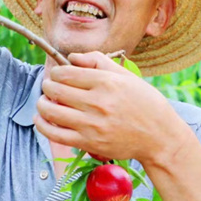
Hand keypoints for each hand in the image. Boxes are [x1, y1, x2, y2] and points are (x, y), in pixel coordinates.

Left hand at [33, 52, 191, 165]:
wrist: (159, 137)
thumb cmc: (144, 103)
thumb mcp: (126, 76)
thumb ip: (98, 61)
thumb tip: (72, 57)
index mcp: (106, 82)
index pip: (66, 73)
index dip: (56, 73)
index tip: (58, 75)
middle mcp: (97, 102)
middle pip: (55, 90)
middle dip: (47, 86)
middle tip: (49, 87)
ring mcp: (92, 124)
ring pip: (51, 111)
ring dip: (41, 104)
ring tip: (44, 102)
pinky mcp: (89, 143)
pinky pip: (55, 134)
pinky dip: (43, 125)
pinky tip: (42, 119)